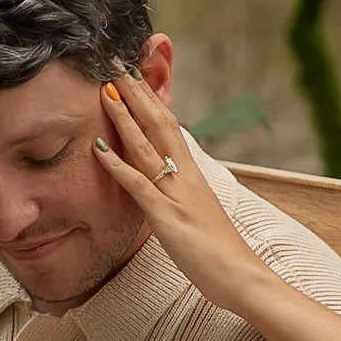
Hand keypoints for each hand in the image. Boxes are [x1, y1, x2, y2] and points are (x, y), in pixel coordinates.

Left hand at [92, 67, 273, 315]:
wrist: (243, 277)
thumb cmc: (220, 252)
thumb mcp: (197, 212)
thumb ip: (180, 193)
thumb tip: (165, 181)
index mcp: (193, 174)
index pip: (170, 125)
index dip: (150, 98)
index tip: (132, 75)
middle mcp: (186, 176)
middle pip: (159, 123)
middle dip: (136, 92)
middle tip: (115, 64)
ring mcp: (177, 195)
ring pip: (147, 146)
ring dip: (124, 116)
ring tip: (105, 90)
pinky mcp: (167, 218)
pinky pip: (139, 185)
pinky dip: (117, 164)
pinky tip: (97, 147)